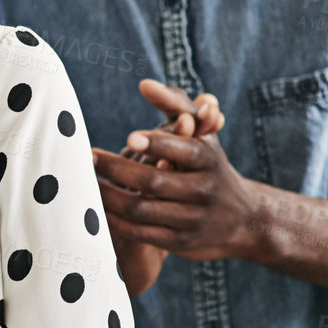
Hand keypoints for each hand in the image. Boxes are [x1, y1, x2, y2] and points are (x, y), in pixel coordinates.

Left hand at [93, 81, 224, 291]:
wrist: (243, 220)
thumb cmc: (208, 166)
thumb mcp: (202, 134)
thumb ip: (176, 105)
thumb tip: (144, 84)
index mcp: (209, 159)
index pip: (184, 150)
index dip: (157, 144)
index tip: (129, 136)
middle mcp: (204, 189)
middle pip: (154, 181)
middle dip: (116, 169)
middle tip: (88, 157)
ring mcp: (193, 219)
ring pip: (142, 209)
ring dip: (108, 196)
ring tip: (85, 182)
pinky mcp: (180, 242)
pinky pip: (140, 232)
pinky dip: (115, 220)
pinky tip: (98, 207)